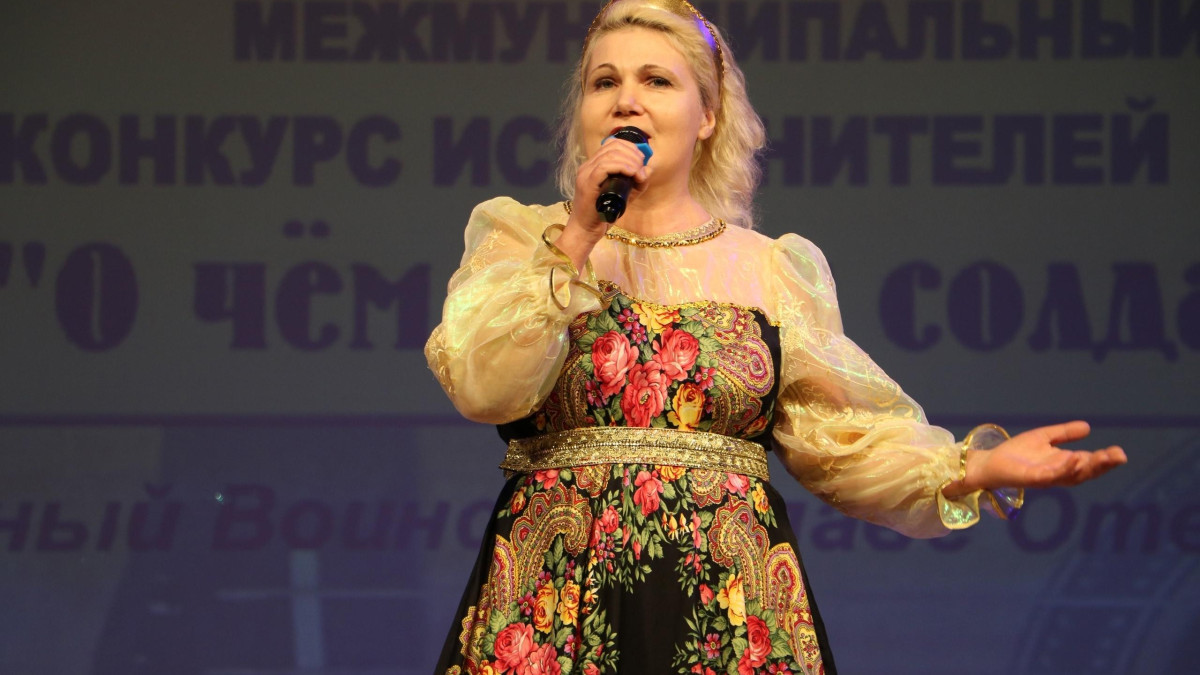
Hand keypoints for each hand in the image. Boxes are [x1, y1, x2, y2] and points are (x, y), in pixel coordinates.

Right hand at [554, 139, 652, 269]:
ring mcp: (586, 173)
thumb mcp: (624, 196)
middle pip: (613, 146)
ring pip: (610, 154)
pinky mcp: (587, 183)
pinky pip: (604, 167)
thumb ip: (636, 183)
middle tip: (642, 166)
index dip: (630, 147)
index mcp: (594, 165)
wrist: (586, 231)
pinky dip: (621, 167)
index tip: (641, 159)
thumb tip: (648, 169)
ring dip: (630, 160)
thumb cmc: (602, 215)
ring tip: (638, 172)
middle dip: (633, 153)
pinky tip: (631, 173)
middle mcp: (588, 166)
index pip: (612, 144)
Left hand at [947, 421, 1126, 496]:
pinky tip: (1073, 458)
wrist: (991, 462)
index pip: (1089, 463)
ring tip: (1101, 457)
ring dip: (1087, 467)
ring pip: (1072, 476)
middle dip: (1103, 465)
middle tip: (1119, 456)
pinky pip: (1051, 476)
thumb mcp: (1044, 438)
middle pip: (1086, 472)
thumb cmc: (1017, 453)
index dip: (1105, 460)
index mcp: (1063, 463)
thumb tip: (1087, 427)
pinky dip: (1063, 469)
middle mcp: (1058, 473)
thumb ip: (1064, 433)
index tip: (1120, 453)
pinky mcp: (1032, 479)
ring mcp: (1046, 477)